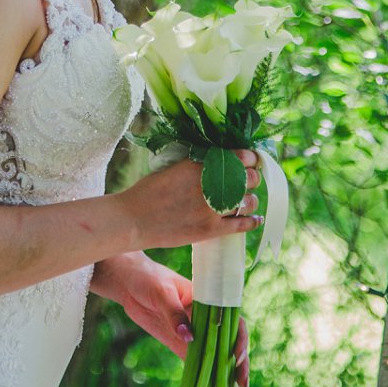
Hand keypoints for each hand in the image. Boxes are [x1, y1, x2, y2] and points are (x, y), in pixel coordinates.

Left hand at [116, 255, 250, 386]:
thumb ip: (174, 313)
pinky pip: (196, 363)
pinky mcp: (180, 344)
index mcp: (210, 301)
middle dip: (238, 365)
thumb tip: (189, 337)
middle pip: (229, 343)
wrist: (129, 283)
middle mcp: (207, 319)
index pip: (233, 322)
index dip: (239, 340)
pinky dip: (204, 379)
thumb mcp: (161, 292)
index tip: (236, 358)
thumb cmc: (149, 279)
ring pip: (215, 357)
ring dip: (225, 377)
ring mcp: (194, 333)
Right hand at [122, 147, 263, 249]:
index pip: (240, 156)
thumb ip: (199, 164)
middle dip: (252, 178)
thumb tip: (220, 162)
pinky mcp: (210, 230)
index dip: (250, 158)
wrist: (133, 219)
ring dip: (251, 200)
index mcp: (201, 165)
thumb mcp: (175, 167)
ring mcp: (212, 209)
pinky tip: (255, 219)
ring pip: (248, 201)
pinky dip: (252, 221)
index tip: (251, 160)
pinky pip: (240, 225)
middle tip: (250, 180)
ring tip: (248, 201)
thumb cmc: (148, 191)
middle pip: (249, 178)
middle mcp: (211, 185)